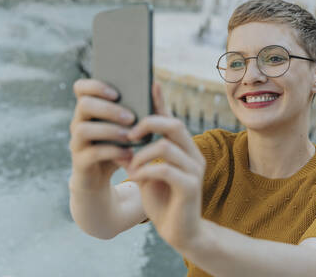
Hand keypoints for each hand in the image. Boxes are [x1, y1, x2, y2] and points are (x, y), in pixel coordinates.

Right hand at [69, 78, 135, 191]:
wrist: (105, 177)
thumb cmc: (121, 145)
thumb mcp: (131, 127)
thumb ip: (141, 107)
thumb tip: (156, 84)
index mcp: (90, 109)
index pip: (81, 87)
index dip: (96, 85)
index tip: (117, 93)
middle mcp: (79, 122)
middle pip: (84, 105)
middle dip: (108, 109)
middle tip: (131, 117)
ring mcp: (77, 141)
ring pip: (83, 129)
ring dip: (110, 130)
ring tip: (130, 136)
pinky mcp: (80, 161)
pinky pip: (93, 153)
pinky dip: (113, 152)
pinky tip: (129, 153)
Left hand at [126, 84, 205, 251]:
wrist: (180, 233)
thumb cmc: (163, 200)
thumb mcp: (148, 172)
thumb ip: (140, 154)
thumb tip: (120, 135)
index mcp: (184, 149)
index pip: (172, 119)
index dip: (160, 102)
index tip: (148, 83)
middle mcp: (193, 155)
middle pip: (174, 124)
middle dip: (148, 124)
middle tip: (129, 135)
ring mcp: (194, 170)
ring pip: (166, 145)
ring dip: (141, 153)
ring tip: (130, 165)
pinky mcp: (190, 187)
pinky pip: (165, 169)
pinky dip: (145, 170)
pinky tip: (135, 178)